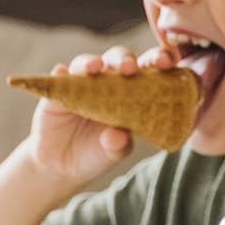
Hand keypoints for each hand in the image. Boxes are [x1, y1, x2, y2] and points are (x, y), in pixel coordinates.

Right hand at [25, 44, 176, 184]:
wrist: (62, 166)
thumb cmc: (96, 153)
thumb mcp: (112, 154)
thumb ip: (118, 145)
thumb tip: (118, 136)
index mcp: (131, 91)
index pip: (147, 69)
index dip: (157, 61)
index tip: (166, 63)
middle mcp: (107, 81)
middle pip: (118, 59)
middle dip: (125, 58)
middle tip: (129, 67)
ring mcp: (81, 83)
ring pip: (87, 63)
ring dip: (91, 62)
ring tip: (94, 67)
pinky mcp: (57, 90)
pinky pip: (58, 77)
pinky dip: (61, 73)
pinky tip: (62, 72)